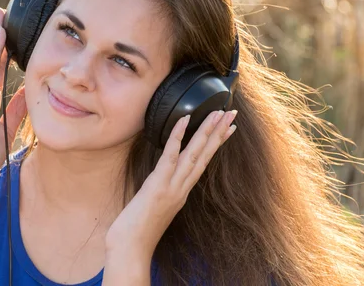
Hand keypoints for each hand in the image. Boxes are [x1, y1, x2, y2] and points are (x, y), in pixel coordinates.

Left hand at [105, 109, 237, 259]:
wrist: (131, 250)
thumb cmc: (137, 232)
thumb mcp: (154, 207)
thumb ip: (162, 192)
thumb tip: (162, 180)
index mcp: (181, 192)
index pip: (203, 163)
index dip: (216, 145)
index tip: (228, 129)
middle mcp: (181, 188)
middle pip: (204, 155)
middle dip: (219, 133)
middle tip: (232, 113)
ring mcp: (172, 187)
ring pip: (193, 154)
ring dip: (206, 131)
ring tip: (218, 113)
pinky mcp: (158, 185)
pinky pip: (170, 156)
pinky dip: (177, 137)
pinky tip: (183, 120)